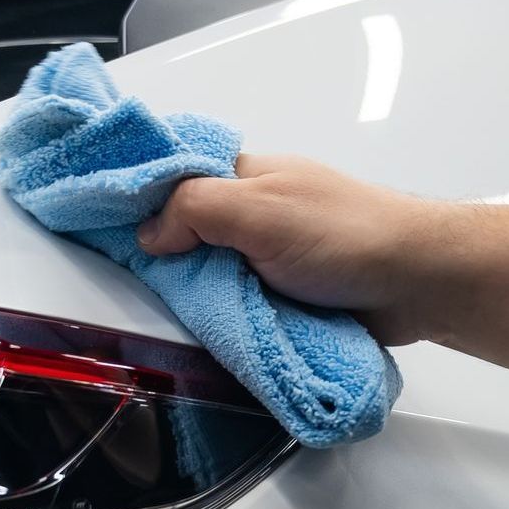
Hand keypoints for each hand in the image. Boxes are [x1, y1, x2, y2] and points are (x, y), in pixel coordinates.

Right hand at [136, 154, 508, 381]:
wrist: (419, 283)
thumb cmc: (353, 234)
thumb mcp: (259, 209)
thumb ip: (194, 209)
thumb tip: (147, 232)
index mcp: (240, 175)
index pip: (165, 177)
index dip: (128, 197)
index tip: (89, 220)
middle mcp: (250, 211)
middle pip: (179, 233)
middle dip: (160, 259)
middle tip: (141, 285)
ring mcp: (266, 256)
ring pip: (206, 275)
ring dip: (197, 297)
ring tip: (181, 316)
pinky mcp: (283, 296)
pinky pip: (237, 308)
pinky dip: (227, 320)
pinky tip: (215, 333)